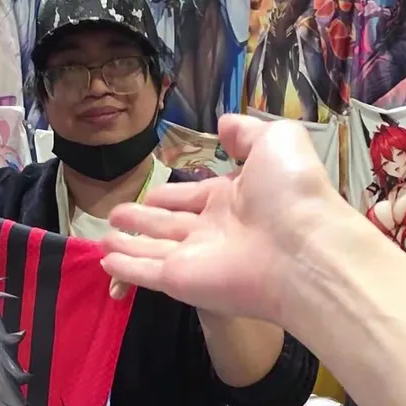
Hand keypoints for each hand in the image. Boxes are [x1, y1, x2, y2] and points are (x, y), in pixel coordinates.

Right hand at [100, 114, 348, 325]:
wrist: (302, 250)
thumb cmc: (290, 192)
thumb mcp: (276, 141)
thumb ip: (247, 132)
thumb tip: (223, 124)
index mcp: (235, 199)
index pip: (194, 196)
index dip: (172, 194)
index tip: (152, 192)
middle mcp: (214, 230)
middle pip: (170, 224)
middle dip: (144, 219)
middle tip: (116, 214)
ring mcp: (196, 258)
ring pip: (154, 249)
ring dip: (129, 245)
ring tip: (103, 240)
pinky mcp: (181, 282)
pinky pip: (146, 273)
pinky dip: (126, 269)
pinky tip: (105, 262)